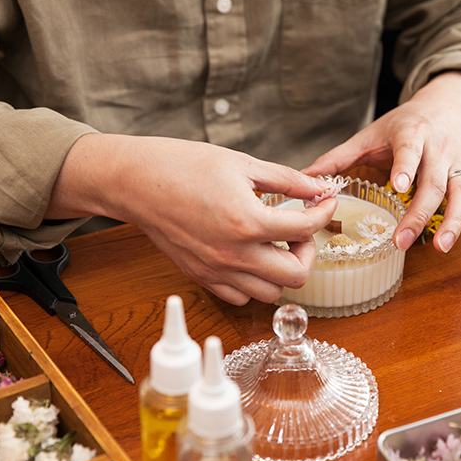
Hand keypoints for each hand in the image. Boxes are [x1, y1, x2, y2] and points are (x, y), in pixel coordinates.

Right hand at [47, 134, 336, 304]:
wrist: (136, 181)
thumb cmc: (182, 166)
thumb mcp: (242, 163)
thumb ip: (287, 179)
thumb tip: (319, 187)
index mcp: (247, 221)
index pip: (306, 229)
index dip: (324, 213)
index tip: (324, 203)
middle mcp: (234, 254)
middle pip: (296, 276)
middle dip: (307, 251)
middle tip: (300, 230)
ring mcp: (217, 270)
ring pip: (271, 293)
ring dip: (282, 271)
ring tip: (275, 243)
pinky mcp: (202, 276)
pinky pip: (240, 297)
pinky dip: (254, 282)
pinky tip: (251, 256)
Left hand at [304, 71, 460, 251]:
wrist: (447, 105)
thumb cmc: (403, 124)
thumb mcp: (370, 134)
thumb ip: (338, 158)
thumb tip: (304, 181)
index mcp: (412, 133)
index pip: (411, 150)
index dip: (407, 167)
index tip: (399, 187)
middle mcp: (441, 147)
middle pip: (435, 182)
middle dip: (421, 212)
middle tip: (403, 240)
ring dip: (457, 220)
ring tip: (443, 247)